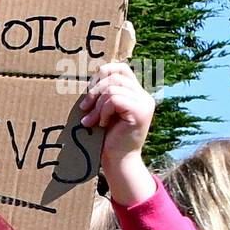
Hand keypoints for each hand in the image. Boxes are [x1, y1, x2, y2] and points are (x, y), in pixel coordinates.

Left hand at [79, 62, 154, 204]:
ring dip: (97, 105)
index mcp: (137, 93)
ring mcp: (144, 103)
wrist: (117, 162)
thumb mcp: (105, 110)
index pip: (121, 68)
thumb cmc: (107, 138)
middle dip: (94, 91)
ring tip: (91, 121)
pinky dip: (103, 111)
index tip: (89, 89)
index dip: (103, 72)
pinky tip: (102, 124)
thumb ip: (104, 93)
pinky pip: (115, 99)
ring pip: (112, 88)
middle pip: (114, 76)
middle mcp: (144, 96)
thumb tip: (93, 75)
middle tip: (84, 108)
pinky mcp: (140, 112)